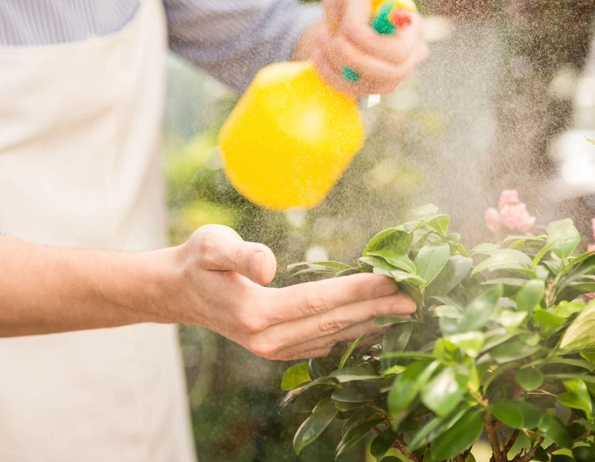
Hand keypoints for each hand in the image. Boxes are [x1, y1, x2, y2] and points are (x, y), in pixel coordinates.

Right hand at [165, 225, 416, 359]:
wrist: (177, 293)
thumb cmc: (197, 261)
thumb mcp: (211, 245)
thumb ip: (240, 253)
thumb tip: (268, 263)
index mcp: (256, 314)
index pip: (320, 301)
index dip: (359, 290)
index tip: (393, 280)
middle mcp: (268, 339)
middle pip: (335, 322)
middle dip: (378, 308)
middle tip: (417, 297)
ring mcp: (275, 350)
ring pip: (334, 337)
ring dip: (372, 322)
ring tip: (406, 310)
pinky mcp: (281, 350)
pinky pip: (325, 344)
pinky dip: (354, 332)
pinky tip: (377, 322)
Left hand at [304, 0, 428, 95]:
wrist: (341, 20)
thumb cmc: (351, 1)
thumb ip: (358, 2)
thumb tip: (354, 28)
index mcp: (412, 27)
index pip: (400, 49)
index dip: (373, 44)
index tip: (348, 29)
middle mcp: (410, 55)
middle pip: (390, 72)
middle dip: (355, 58)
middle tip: (332, 41)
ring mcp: (394, 76)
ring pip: (368, 82)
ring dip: (337, 61)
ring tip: (322, 36)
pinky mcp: (374, 88)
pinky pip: (351, 90)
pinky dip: (329, 73)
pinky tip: (320, 54)